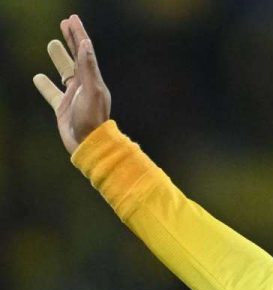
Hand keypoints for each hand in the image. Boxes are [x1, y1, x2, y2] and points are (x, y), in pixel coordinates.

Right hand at [33, 14, 110, 153]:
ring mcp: (74, 96)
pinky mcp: (63, 108)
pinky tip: (38, 77)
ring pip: (65, 72)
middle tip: (65, 23)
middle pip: (77, 57)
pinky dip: (45, 84)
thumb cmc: (92, 119)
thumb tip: (86, 43)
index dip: (78, 34)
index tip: (72, 19)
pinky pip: (52, 93)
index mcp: (93, 79)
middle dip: (71, 39)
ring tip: (51, 44)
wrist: (89, 145)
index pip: (85, 51)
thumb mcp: (92, 91)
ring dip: (59, 57)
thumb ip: (88, 68)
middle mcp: (85, 85)